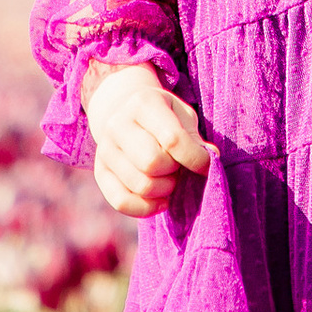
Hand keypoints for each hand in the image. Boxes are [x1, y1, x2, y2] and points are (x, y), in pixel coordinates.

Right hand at [82, 59, 213, 217]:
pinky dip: (147, 208)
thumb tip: (211, 157)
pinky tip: (161, 200)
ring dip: (164, 190)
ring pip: (140, 185)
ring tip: (170, 178)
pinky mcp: (100, 172)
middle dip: (174, 172)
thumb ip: (194, 138)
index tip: (206, 164)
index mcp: (143, 103)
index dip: (195, 158)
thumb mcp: (182, 116)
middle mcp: (117, 124)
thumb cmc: (163, 117)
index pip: (172, 139)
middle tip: (179, 167)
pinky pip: (121, 202)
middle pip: (152, 163)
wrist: (125, 113)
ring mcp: (105, 149)